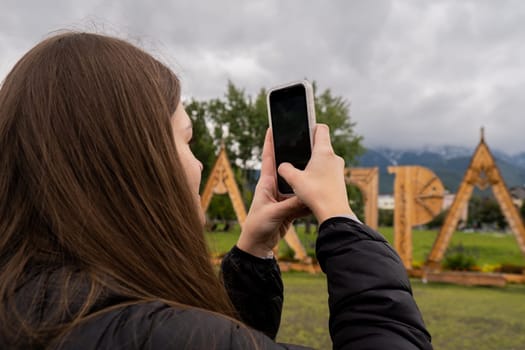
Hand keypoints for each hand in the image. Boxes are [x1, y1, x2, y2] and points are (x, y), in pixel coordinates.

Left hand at [237, 129, 309, 257]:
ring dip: (305, 178)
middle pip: (287, 168)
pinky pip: (302, 200)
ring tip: (318, 167)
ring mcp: (282, 198)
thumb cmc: (257, 227)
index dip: (270, 142)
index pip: (268, 158)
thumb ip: (291, 205)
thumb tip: (308, 195)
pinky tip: (319, 194)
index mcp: (266, 184)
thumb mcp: (274, 214)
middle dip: (295, 156)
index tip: (273, 127)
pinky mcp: (289, 208)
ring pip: (297, 184)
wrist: (258, 246)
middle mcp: (274, 188)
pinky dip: (309, 198)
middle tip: (305, 143)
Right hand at [278, 124, 354, 222]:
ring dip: (313, 162)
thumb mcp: (294, 180)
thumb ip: (285, 169)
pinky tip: (309, 183)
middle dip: (309, 148)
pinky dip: (318, 173)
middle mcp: (334, 157)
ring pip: (324, 159)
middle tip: (297, 153)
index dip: (311, 126)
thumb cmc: (316, 193)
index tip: (303, 131)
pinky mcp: (339, 180)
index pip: (321, 129)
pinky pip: (327, 171)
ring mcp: (339, 169)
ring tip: (301, 171)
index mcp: (324, 151)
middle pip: (322, 144)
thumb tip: (282, 166)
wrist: (334, 213)